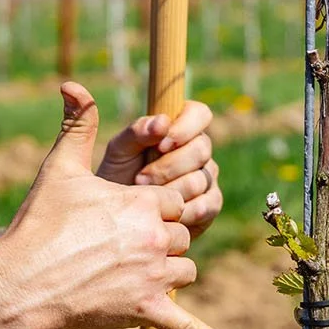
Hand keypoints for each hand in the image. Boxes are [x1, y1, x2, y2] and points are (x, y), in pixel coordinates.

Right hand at [0, 82, 244, 328]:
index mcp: (142, 202)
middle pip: (184, 230)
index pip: (176, 195)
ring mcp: (154, 274)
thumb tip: (74, 85)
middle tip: (125, 241)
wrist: (21, 281)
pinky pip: (188, 326)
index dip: (159, 201)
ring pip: (186, 266)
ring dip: (169, 266)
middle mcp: (155, 236)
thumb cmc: (39, 225)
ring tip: (134, 268)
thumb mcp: (60, 168)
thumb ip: (78, 125)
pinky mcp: (148, 308)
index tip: (137, 207)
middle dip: (162, 234)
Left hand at [96, 101, 223, 239]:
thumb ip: (138, 132)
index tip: (161, 145)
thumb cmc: (117, 176)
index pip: (199, 114)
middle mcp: (199, 149)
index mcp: (180, 127)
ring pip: (200, 179)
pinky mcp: (210, 203)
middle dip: (168, 167)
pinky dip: (181, 211)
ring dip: (170, 191)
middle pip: (201, 149)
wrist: (119, 215)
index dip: (185, 128)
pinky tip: (163, 213)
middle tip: (141, 179)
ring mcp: (207, 176)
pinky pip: (206, 205)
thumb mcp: (120, 151)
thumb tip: (163, 121)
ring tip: (147, 197)